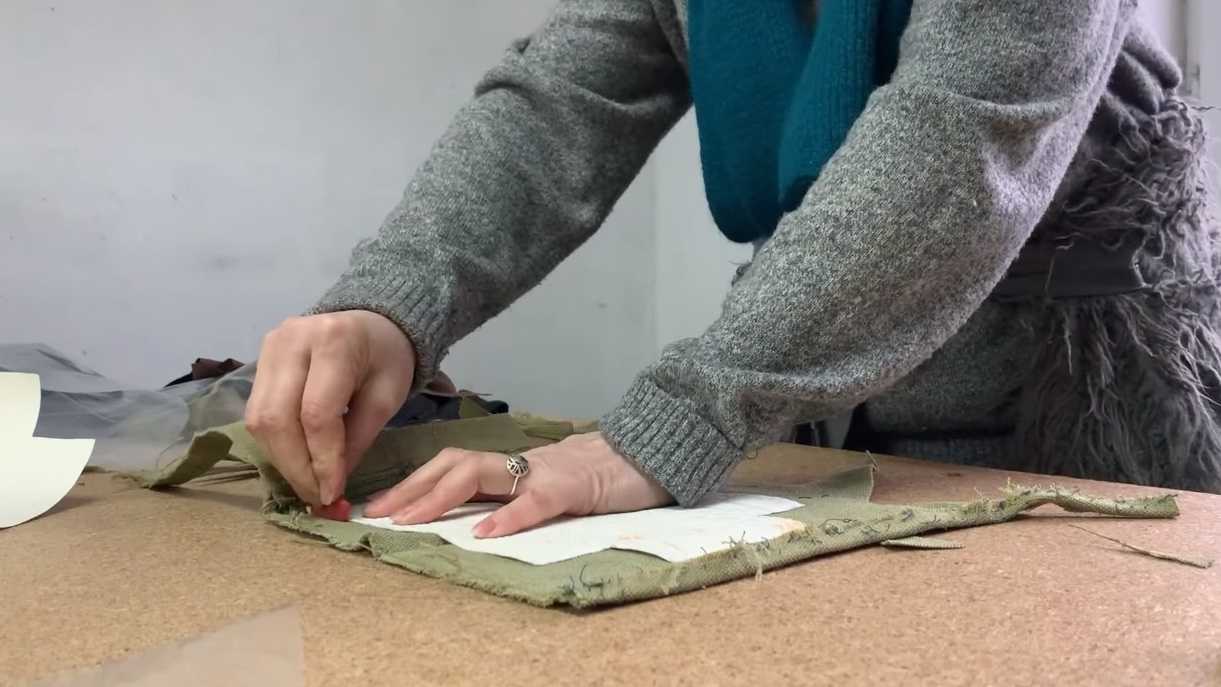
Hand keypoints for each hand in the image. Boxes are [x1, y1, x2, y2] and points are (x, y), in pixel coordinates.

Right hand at [246, 311, 415, 505]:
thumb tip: (331, 486)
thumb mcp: (387, 396)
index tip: (333, 493)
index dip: (322, 460)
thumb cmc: (386, 358)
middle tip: (317, 496)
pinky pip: (257, 412)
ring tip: (308, 483)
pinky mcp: (259, 359)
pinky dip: (275, 444)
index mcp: (334, 341)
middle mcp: (291, 340)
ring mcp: (269, 348)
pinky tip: (297, 460)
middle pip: (277, 418)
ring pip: (259, 419)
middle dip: (296, 467)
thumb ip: (358, 439)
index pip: (316, 413)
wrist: (372, 322)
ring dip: (282, 460)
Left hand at [363, 432, 672, 536]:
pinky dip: (508, 517)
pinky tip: (484, 533)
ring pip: (482, 474)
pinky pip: (536, 501)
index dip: (414, 483)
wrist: (657, 452)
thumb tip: (475, 514)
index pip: (453, 465)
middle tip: (376, 514)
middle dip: (411, 488)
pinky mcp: (575, 486)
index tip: (379, 506)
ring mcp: (547, 471)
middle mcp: (522, 463)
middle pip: (453, 464)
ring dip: (439, 497)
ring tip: (410, 521)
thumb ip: (518, 493)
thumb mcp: (552, 484)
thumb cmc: (606, 474)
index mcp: (514, 465)